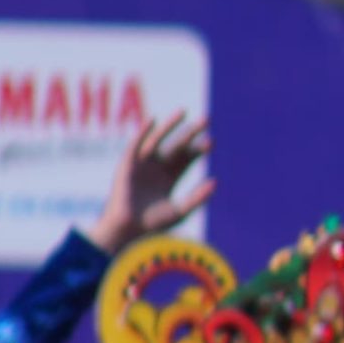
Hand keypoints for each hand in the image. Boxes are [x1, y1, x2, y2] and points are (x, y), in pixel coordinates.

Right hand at [92, 114, 213, 252]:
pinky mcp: (127, 165)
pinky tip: (153, 120)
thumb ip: (198, 197)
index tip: (211, 141)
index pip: (187, 159)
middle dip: (190, 134)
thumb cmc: (153, 225)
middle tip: (206, 120)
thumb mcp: (181, 210)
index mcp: (169, 179)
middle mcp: (156, 169)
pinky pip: (135, 145)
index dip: (198, 149)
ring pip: (157, 140)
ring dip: (169, 126)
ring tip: (183, 112)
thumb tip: (216, 182)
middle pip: (176, 146)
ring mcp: (142, 165)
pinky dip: (143, 132)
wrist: (128, 230)